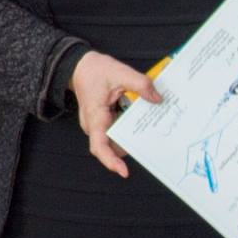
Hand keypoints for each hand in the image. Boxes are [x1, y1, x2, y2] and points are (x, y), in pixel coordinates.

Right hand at [71, 51, 160, 177]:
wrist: (79, 66)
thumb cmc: (94, 70)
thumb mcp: (119, 72)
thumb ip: (140, 84)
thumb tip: (157, 99)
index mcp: (95, 116)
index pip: (99, 145)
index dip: (111, 161)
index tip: (124, 171)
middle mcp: (94, 126)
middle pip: (113, 146)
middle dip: (132, 143)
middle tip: (151, 135)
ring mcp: (98, 125)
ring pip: (117, 139)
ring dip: (131, 134)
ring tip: (146, 121)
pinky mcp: (103, 123)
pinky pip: (117, 131)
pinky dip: (129, 127)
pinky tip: (139, 117)